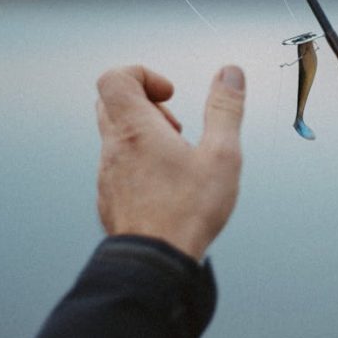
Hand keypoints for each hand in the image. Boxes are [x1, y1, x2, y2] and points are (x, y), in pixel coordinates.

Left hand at [95, 65, 245, 260]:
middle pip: (112, 103)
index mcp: (135, 129)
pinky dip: (139, 163)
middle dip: (146, 104)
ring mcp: (107, 174)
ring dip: (144, 136)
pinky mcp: (109, 198)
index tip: (170, 94)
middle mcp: (114, 148)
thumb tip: (230, 73)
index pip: (115, 78)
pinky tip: (167, 186)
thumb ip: (225, 109)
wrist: (154, 264)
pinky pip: (117, 167)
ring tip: (177, 159)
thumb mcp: (221, 155)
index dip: (143, 74)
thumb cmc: (187, 212)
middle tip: (175, 127)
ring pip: (115, 137)